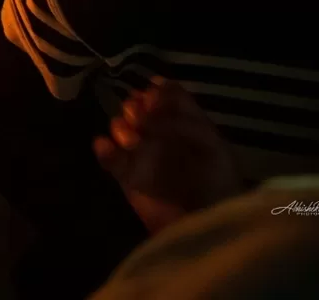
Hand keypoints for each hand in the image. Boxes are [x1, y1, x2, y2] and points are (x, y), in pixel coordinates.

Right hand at [93, 79, 240, 233]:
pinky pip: (108, 155)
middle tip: (140, 119)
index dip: (158, 93)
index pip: (168, 96)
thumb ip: (183, 121)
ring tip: (133, 140)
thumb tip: (147, 103)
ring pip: (120, 126)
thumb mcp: (211, 145)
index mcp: (188, 125)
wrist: (202, 225)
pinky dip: (104, 149)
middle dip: (136, 107)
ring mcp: (143, 155)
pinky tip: (109, 147)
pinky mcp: (126, 175)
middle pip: (139, 106)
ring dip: (121, 127)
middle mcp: (163, 135)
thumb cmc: (214, 183)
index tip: (152, 96)